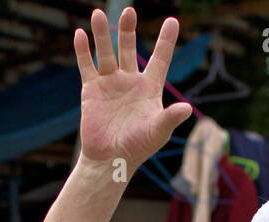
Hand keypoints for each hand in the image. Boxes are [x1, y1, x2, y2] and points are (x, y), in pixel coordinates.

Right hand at [74, 7, 192, 174]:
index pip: (159, 59)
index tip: (172, 21)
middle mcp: (129, 81)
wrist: (110, 160)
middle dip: (128, 30)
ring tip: (98, 13)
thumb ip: (170, 118)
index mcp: (149, 88)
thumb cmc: (138, 148)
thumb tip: (188, 109)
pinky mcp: (92, 90)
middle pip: (129, 49)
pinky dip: (83, 51)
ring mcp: (110, 83)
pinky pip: (86, 66)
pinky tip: (80, 35)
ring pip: (106, 53)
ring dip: (102, 34)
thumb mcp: (158, 133)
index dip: (166, 41)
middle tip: (129, 11)